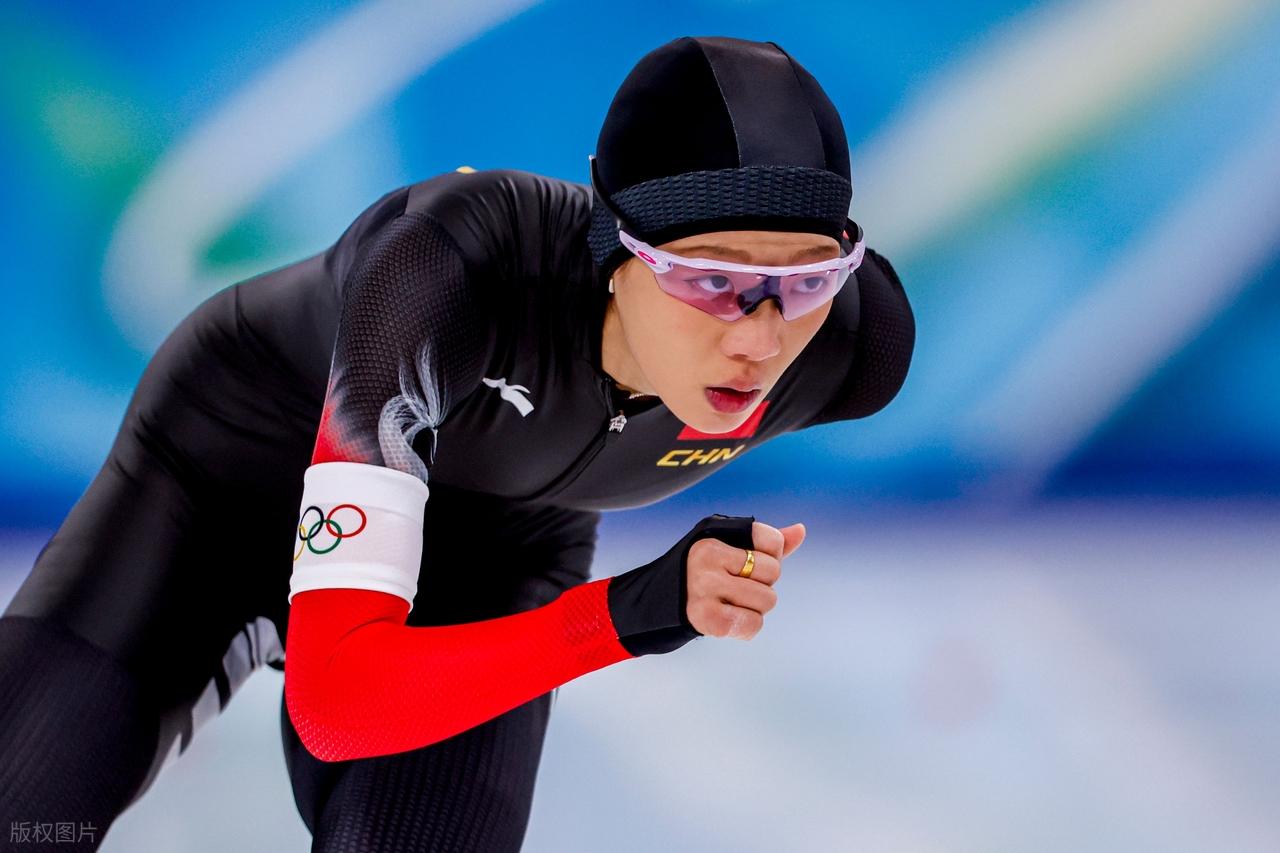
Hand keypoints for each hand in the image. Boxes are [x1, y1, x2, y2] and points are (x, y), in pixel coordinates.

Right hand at [685, 521, 805, 639]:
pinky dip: (747, 628)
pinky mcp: (706, 617)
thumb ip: (766, 543)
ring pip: (767, 600)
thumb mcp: (730, 551)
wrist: (664, 607)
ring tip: (731, 604)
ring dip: (756, 608)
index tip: (746, 565)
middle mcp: (707, 557)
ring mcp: (704, 587)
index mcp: (713, 536)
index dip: (769, 557)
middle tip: (736, 588)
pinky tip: (729, 620)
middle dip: (763, 585)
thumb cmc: (706, 576)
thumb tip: (801, 531)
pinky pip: (754, 624)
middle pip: (773, 573)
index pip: (772, 540)